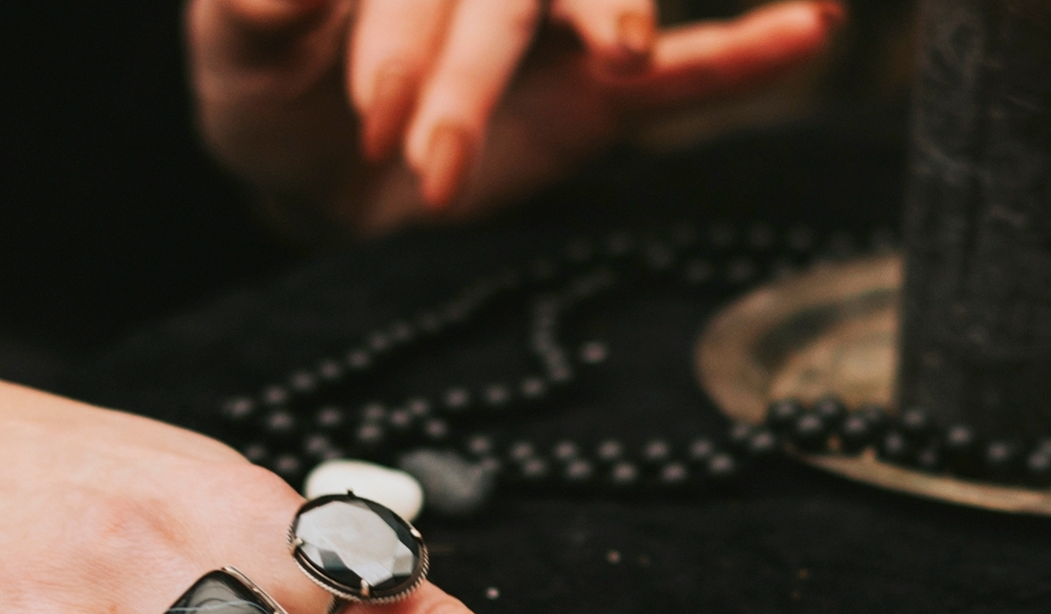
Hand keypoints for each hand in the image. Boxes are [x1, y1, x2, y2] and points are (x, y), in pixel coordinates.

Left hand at [191, 0, 843, 236]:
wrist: (317, 160)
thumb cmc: (270, 79)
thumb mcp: (239, 48)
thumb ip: (253, 10)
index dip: (403, 34)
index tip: (372, 107)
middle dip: (496, 57)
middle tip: (492, 119)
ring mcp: (561, 18)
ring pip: (608, 4)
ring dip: (624, 17)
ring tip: (632, 52)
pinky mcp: (603, 91)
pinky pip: (690, 73)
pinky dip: (750, 54)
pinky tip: (811, 25)